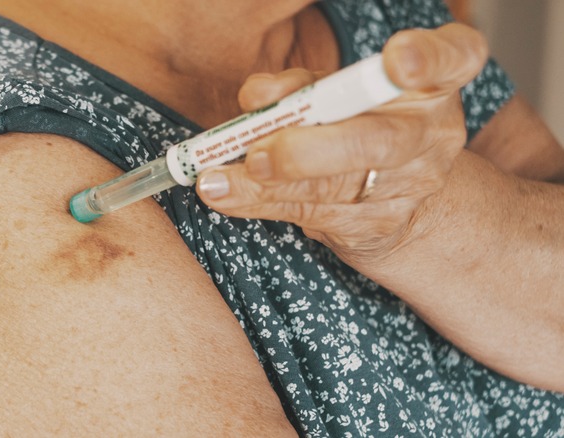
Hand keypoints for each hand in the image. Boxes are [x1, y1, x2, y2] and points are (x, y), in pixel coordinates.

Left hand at [196, 23, 488, 266]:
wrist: (392, 191)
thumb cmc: (356, 121)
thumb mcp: (333, 91)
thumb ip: (299, 86)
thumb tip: (256, 96)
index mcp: (430, 83)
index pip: (455, 57)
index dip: (429, 58)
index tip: (397, 60)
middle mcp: (432, 134)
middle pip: (381, 142)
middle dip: (310, 152)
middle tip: (257, 156)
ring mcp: (411, 186)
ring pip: (335, 190)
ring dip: (267, 188)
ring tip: (216, 182)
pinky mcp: (380, 225)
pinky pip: (316, 216)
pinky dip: (263, 205)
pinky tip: (227, 197)